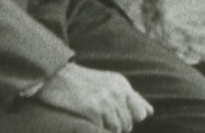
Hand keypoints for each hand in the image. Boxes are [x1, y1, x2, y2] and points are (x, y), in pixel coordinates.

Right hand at [35, 62, 152, 132]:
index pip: (141, 113)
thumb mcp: (110, 84)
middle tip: (101, 120)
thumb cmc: (82, 82)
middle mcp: (116, 91)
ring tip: (94, 120)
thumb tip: (149, 113)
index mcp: (122, 84)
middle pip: (129, 123)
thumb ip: (131, 98)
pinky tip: (87, 120)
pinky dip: (96, 129)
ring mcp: (104, 99)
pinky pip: (102, 130)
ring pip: (117, 129)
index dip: (130, 120)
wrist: (55, 76)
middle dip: (118, 127)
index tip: (117, 118)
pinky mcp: (91, 108)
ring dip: (107, 130)